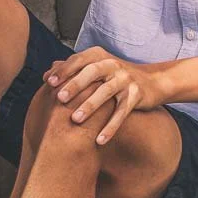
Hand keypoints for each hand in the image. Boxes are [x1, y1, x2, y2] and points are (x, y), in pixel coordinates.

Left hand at [42, 47, 162, 144]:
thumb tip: (46, 75)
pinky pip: (122, 112)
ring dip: (91, 105)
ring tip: (76, 120)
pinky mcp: (137, 95)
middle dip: (75, 85)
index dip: (64, 70)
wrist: (152, 81)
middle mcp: (113, 65)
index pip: (79, 60)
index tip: (49, 82)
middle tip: (60, 99)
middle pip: (92, 72)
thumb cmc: (114, 77)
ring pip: (106, 92)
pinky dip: (111, 127)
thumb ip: (73, 71)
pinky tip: (100, 140)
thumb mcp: (96, 69)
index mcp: (100, 56)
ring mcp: (126, 79)